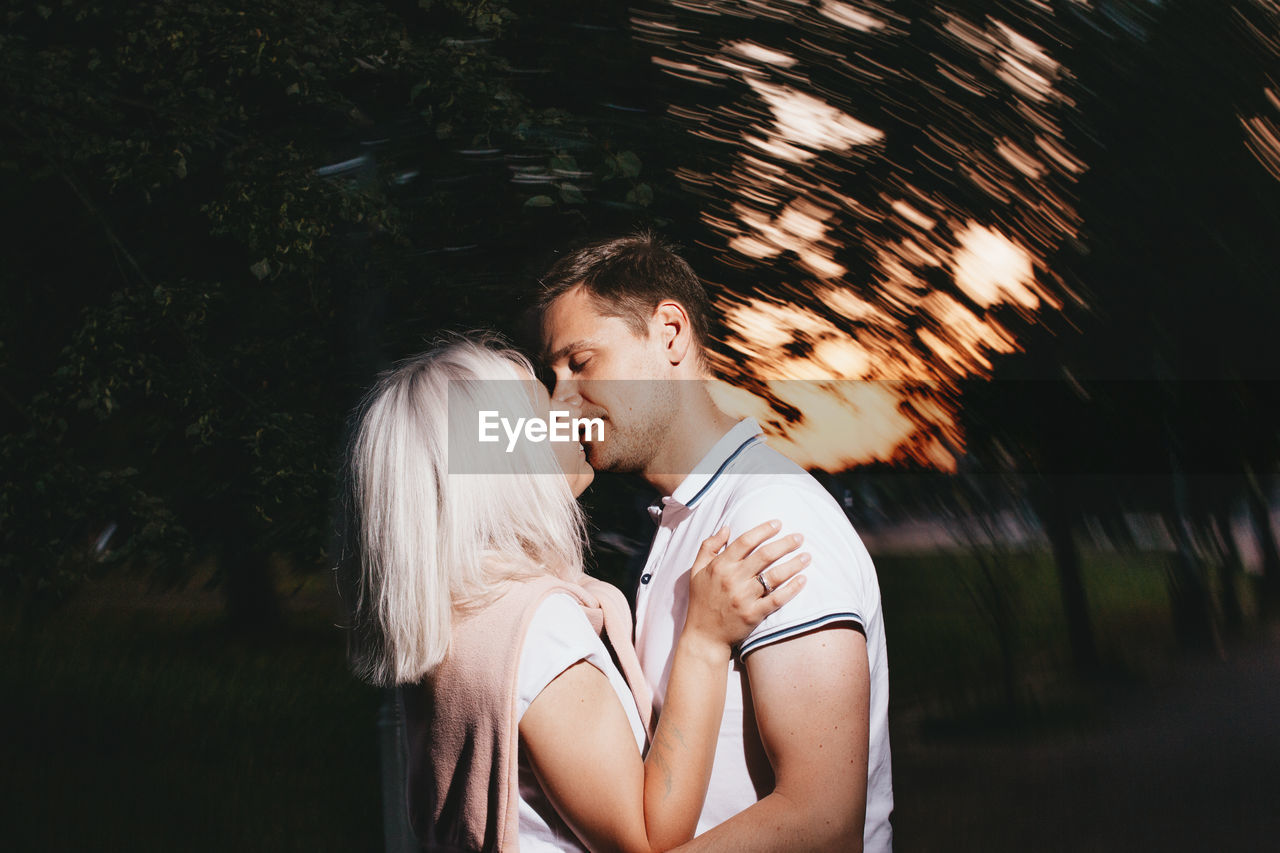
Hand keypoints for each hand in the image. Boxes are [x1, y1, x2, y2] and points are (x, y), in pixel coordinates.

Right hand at [683, 520, 808, 649]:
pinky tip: (803, 580)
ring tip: (807, 556)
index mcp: (720, 566)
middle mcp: (733, 579)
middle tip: (800, 537)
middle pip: (764, 555)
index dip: (763, 530)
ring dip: (793, 564)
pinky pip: (777, 599)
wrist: (704, 635)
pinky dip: (791, 589)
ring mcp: (744, 597)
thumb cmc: (701, 601)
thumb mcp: (696, 570)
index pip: (745, 542)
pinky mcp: (754, 614)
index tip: (778, 524)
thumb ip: (709, 546)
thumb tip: (727, 527)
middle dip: (785, 544)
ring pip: (774, 576)